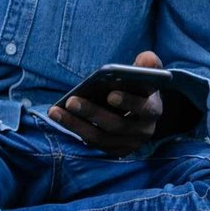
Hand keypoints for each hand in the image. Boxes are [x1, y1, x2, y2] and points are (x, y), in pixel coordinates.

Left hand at [49, 50, 165, 156]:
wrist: (142, 112)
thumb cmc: (139, 87)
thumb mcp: (146, 74)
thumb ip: (148, 64)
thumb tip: (147, 59)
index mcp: (153, 109)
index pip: (144, 108)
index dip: (128, 102)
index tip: (110, 94)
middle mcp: (143, 131)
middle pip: (117, 125)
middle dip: (93, 113)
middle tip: (72, 101)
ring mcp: (129, 144)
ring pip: (100, 137)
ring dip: (76, 125)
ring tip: (56, 111)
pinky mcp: (114, 151)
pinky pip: (93, 143)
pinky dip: (76, 130)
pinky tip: (60, 117)